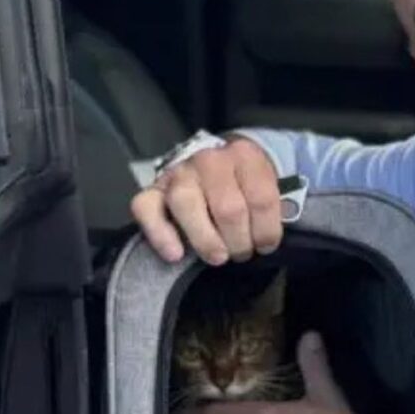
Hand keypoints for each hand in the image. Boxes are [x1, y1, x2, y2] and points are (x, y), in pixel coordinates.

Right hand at [131, 137, 281, 264]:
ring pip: (187, 204)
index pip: (262, 199)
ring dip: (207, 240)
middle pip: (228, 208)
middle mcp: (210, 159)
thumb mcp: (266, 188)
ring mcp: (179, 172)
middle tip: (241, 253)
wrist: (219, 166)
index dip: (267, 232)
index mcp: (245, 156)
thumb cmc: (245, 186)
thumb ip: (268, 209)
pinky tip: (176, 254)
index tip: (265, 247)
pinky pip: (146, 209)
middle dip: (239, 241)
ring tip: (219, 257)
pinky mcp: (153, 188)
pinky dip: (160, 234)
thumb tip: (266, 241)